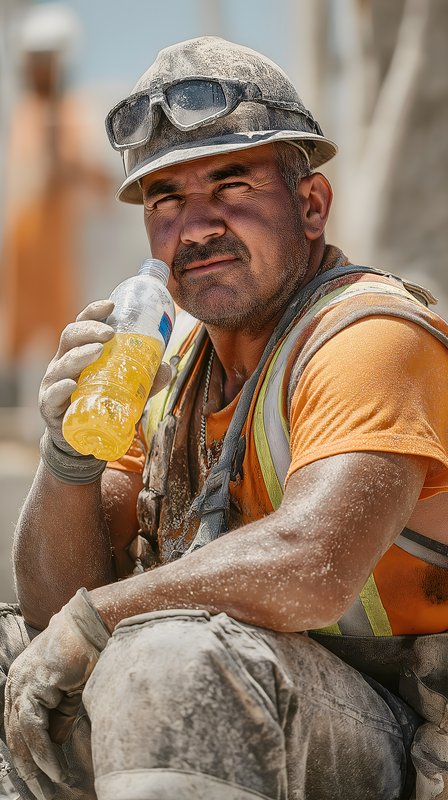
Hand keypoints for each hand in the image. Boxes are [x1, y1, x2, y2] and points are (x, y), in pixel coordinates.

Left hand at [4, 589, 109, 799]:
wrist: (94, 623)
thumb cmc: (87, 649)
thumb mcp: (72, 690)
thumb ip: (62, 715)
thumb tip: (56, 741)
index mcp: (23, 680)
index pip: (19, 724)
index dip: (28, 751)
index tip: (39, 776)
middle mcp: (16, 681)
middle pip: (15, 733)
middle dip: (27, 765)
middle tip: (39, 791)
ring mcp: (21, 682)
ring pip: (21, 734)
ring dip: (35, 764)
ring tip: (50, 787)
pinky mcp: (33, 685)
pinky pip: (33, 727)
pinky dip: (43, 752)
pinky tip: (54, 770)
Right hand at [39, 300, 174, 456]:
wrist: (83, 440)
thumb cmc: (103, 405)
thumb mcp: (129, 389)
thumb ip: (147, 379)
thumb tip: (166, 367)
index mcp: (80, 351)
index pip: (83, 325)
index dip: (94, 312)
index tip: (112, 304)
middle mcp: (64, 362)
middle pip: (70, 337)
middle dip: (89, 330)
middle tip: (109, 333)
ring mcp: (54, 384)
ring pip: (61, 364)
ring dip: (79, 355)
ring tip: (97, 352)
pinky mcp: (50, 407)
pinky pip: (52, 395)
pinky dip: (61, 388)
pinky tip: (72, 384)